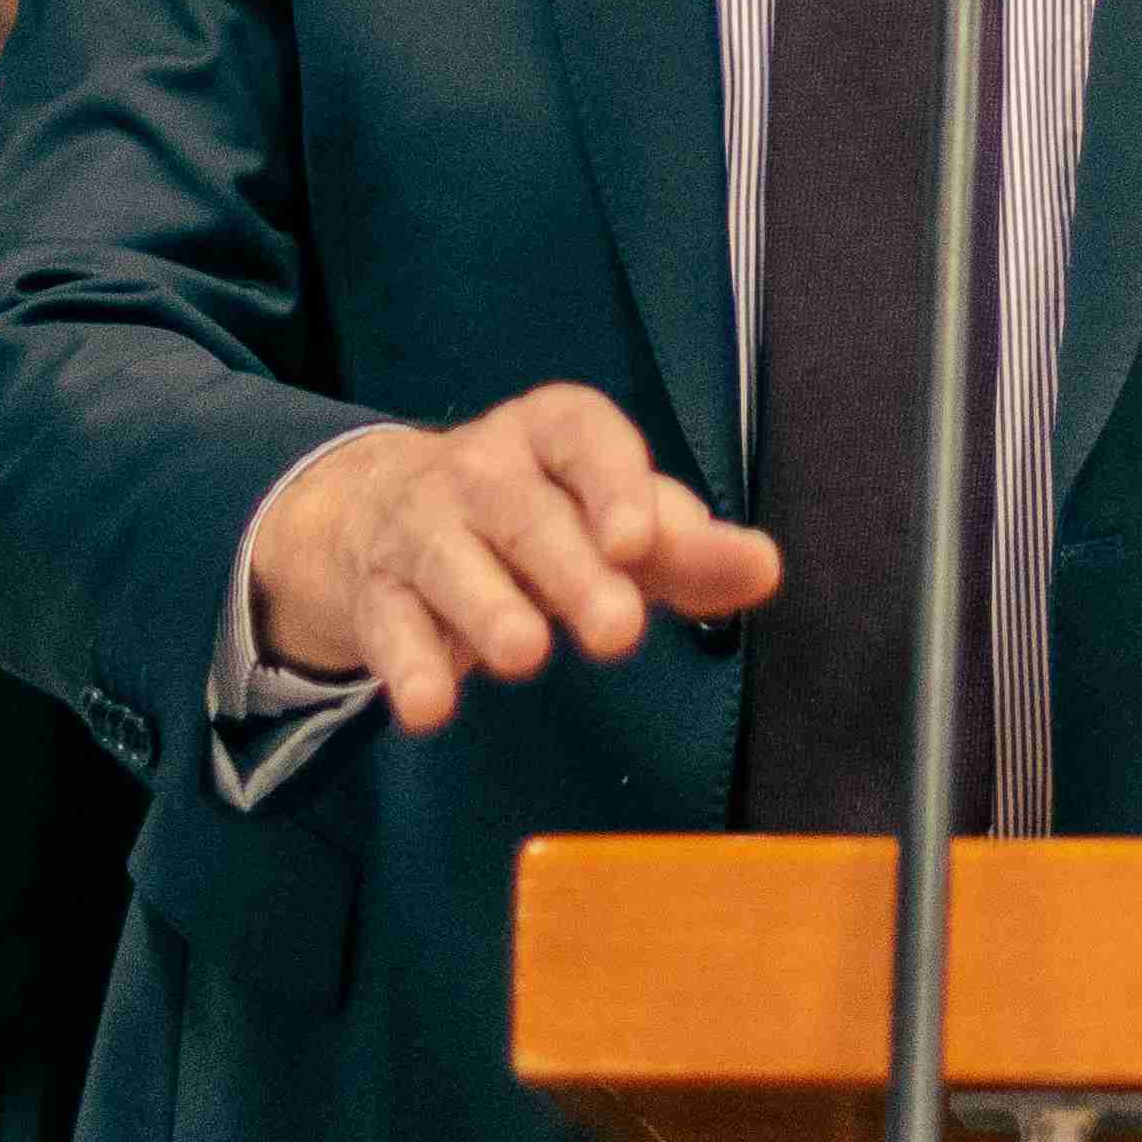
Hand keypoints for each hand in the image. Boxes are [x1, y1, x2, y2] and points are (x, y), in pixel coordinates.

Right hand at [247, 388, 781, 736]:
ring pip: (451, 563)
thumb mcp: (610, 518)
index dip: (614, 485)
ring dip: (489, 608)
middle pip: (525, 513)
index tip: (639, 542)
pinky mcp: (378, 596)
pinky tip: (430, 707)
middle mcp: (481, 470)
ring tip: (526, 654)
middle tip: (618, 630)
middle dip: (571, 569)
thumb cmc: (535, 515)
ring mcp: (421, 529)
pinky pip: (391, 628)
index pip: (584, 438)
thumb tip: (764, 567)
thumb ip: (685, 547)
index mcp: (550, 434)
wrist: (378, 515)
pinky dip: (409, 667)